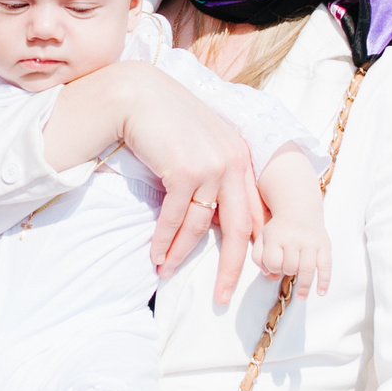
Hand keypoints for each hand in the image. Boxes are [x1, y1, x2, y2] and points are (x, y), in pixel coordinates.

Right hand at [113, 68, 262, 304]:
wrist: (137, 94)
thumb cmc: (165, 120)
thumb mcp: (201, 143)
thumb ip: (214, 172)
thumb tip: (215, 214)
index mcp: (241, 156)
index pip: (254, 211)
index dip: (251, 245)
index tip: (245, 271)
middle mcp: (233, 161)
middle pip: (240, 228)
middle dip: (231, 267)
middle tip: (223, 296)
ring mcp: (211, 165)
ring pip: (200, 226)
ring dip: (181, 254)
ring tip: (166, 272)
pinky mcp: (185, 170)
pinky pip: (175, 217)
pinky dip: (165, 240)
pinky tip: (156, 256)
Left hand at [256, 218, 332, 296]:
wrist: (299, 210)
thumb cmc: (278, 230)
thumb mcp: (262, 238)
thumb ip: (259, 258)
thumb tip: (272, 277)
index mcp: (276, 236)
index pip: (273, 262)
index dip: (272, 268)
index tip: (274, 266)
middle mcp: (294, 237)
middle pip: (291, 267)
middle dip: (288, 272)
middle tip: (288, 270)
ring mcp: (311, 241)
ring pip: (307, 269)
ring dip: (304, 286)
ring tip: (301, 297)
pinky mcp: (324, 244)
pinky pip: (326, 265)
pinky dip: (324, 281)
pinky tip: (321, 292)